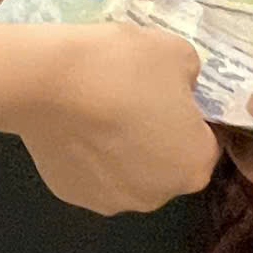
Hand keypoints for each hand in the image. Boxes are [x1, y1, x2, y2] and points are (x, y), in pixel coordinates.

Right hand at [15, 22, 219, 213]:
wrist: (48, 80)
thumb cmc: (122, 67)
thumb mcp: (176, 51)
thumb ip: (190, 76)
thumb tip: (179, 87)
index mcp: (193, 165)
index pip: (204, 142)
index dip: (188, 115)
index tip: (166, 91)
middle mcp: (158, 195)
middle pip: (165, 164)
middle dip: (155, 136)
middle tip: (132, 98)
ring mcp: (111, 201)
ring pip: (126, 173)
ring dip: (120, 150)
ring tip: (98, 110)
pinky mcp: (70, 194)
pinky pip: (88, 173)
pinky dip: (86, 155)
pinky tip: (74, 124)